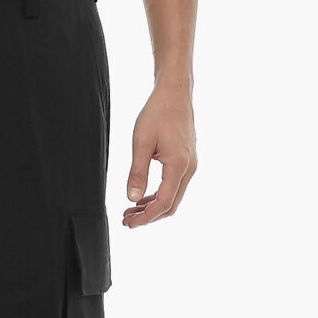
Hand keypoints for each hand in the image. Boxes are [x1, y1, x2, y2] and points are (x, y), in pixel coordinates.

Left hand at [123, 81, 196, 227]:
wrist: (174, 93)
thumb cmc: (157, 113)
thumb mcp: (141, 142)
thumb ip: (137, 172)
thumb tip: (132, 199)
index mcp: (179, 166)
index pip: (163, 203)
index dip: (146, 217)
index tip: (129, 223)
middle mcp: (189, 169)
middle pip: (170, 205)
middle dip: (149, 216)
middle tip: (126, 220)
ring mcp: (190, 166)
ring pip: (173, 197)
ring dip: (153, 207)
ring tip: (131, 210)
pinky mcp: (187, 161)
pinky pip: (174, 186)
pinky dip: (159, 195)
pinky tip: (143, 197)